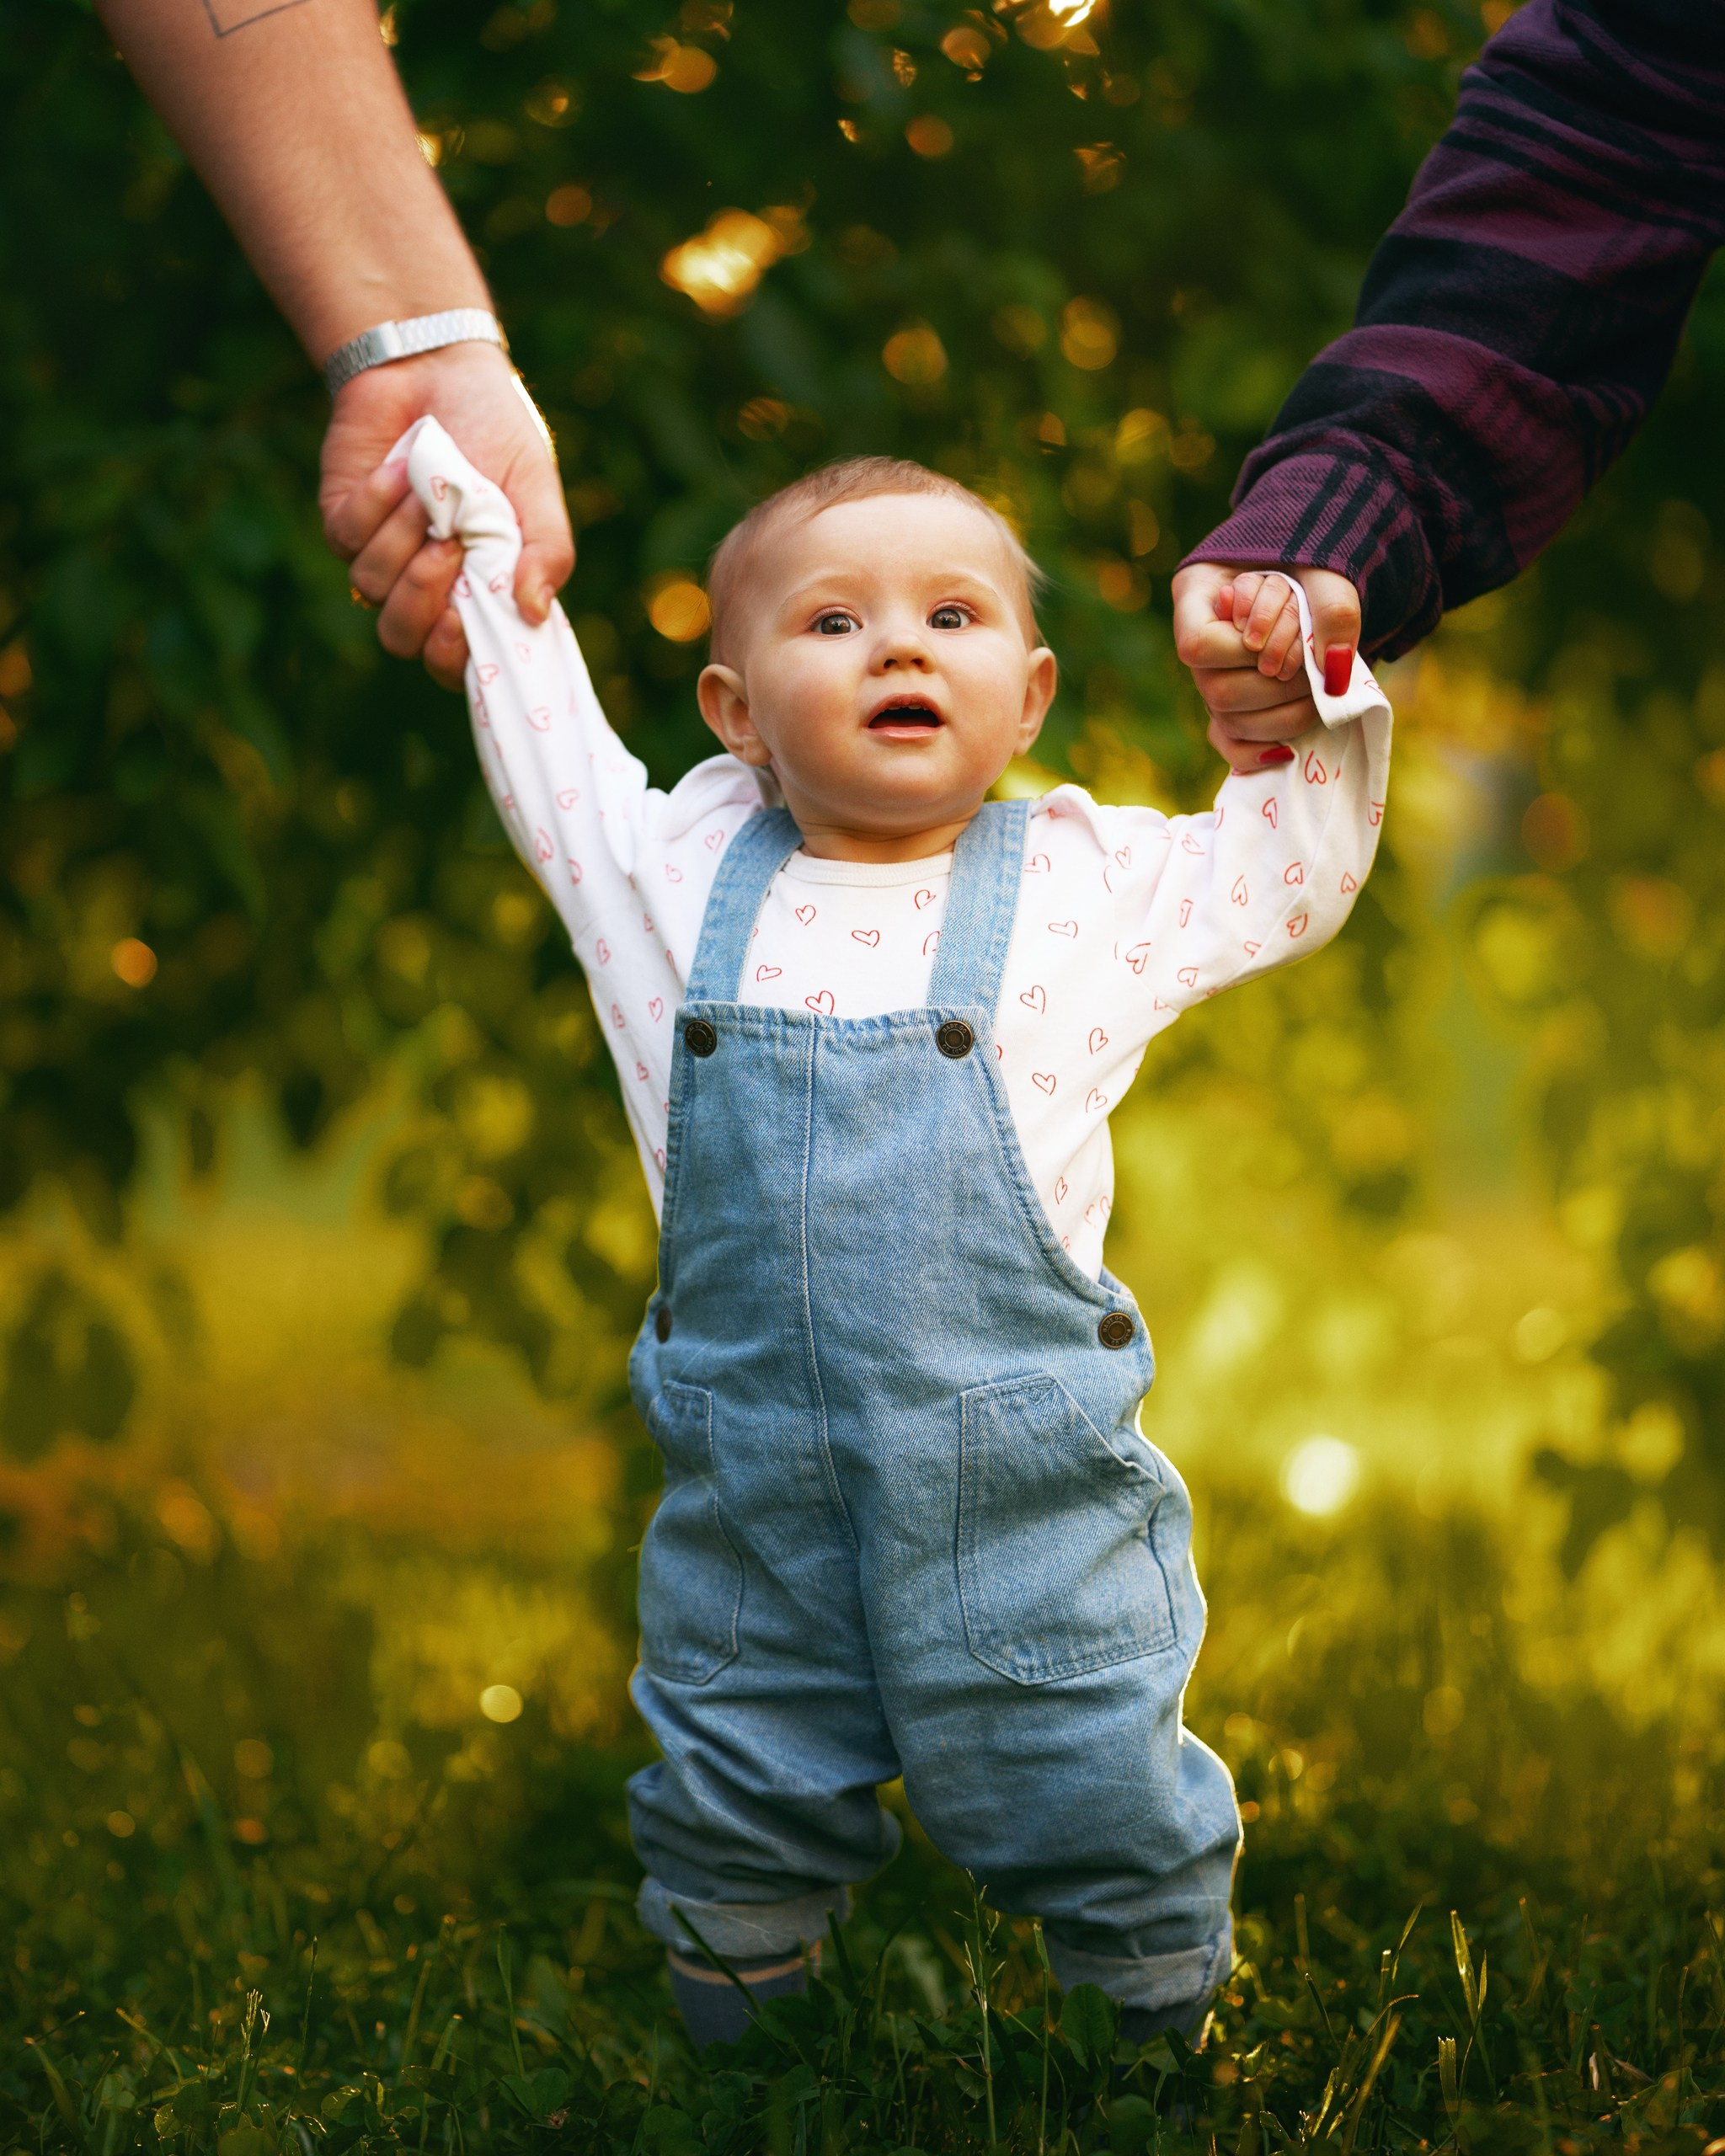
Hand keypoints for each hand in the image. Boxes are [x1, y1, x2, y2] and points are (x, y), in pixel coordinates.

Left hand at [320, 341, 573, 689]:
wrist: (438, 367)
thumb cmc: (496, 431)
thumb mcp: (536, 490)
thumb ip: (547, 552)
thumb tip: (535, 612)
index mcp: (477, 591)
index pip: (456, 660)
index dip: (453, 659)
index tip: (463, 625)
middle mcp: (425, 583)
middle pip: (402, 639)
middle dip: (420, 600)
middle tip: (448, 550)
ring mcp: (380, 554)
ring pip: (373, 586)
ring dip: (403, 537)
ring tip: (430, 491)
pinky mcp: (342, 521)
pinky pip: (348, 538)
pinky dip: (377, 503)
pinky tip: (401, 469)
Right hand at [1171, 560, 1360, 772]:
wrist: (1311, 572)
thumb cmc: (1312, 560)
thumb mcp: (1327, 568)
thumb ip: (1334, 610)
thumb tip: (1335, 675)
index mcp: (1198, 592)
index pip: (1197, 645)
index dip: (1238, 655)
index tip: (1269, 643)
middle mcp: (1196, 640)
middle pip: (1216, 692)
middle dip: (1274, 688)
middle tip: (1311, 672)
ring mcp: (1210, 676)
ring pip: (1228, 721)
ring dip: (1282, 715)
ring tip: (1317, 693)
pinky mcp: (1230, 704)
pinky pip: (1231, 744)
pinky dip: (1260, 751)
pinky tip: (1290, 746)